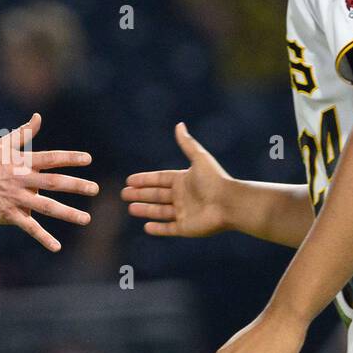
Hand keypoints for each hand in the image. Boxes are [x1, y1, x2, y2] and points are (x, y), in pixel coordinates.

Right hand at [0, 113, 96, 251]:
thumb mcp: (2, 145)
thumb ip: (24, 133)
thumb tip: (38, 117)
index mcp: (22, 163)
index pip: (51, 158)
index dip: (70, 158)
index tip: (88, 159)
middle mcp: (22, 180)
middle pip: (54, 182)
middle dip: (76, 185)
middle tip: (95, 189)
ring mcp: (17, 199)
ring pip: (47, 206)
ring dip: (68, 213)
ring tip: (86, 219)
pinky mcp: (9, 214)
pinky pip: (29, 227)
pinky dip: (43, 238)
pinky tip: (57, 246)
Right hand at [122, 122, 235, 237]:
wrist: (229, 203)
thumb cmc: (215, 180)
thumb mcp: (199, 158)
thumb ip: (187, 143)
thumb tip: (179, 124)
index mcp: (184, 180)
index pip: (160, 179)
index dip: (145, 179)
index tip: (129, 180)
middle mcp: (183, 196)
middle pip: (157, 195)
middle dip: (140, 194)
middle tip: (124, 194)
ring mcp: (184, 213)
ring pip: (160, 212)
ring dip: (145, 210)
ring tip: (130, 208)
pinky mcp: (186, 228)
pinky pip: (168, 229)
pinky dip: (157, 228)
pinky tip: (146, 226)